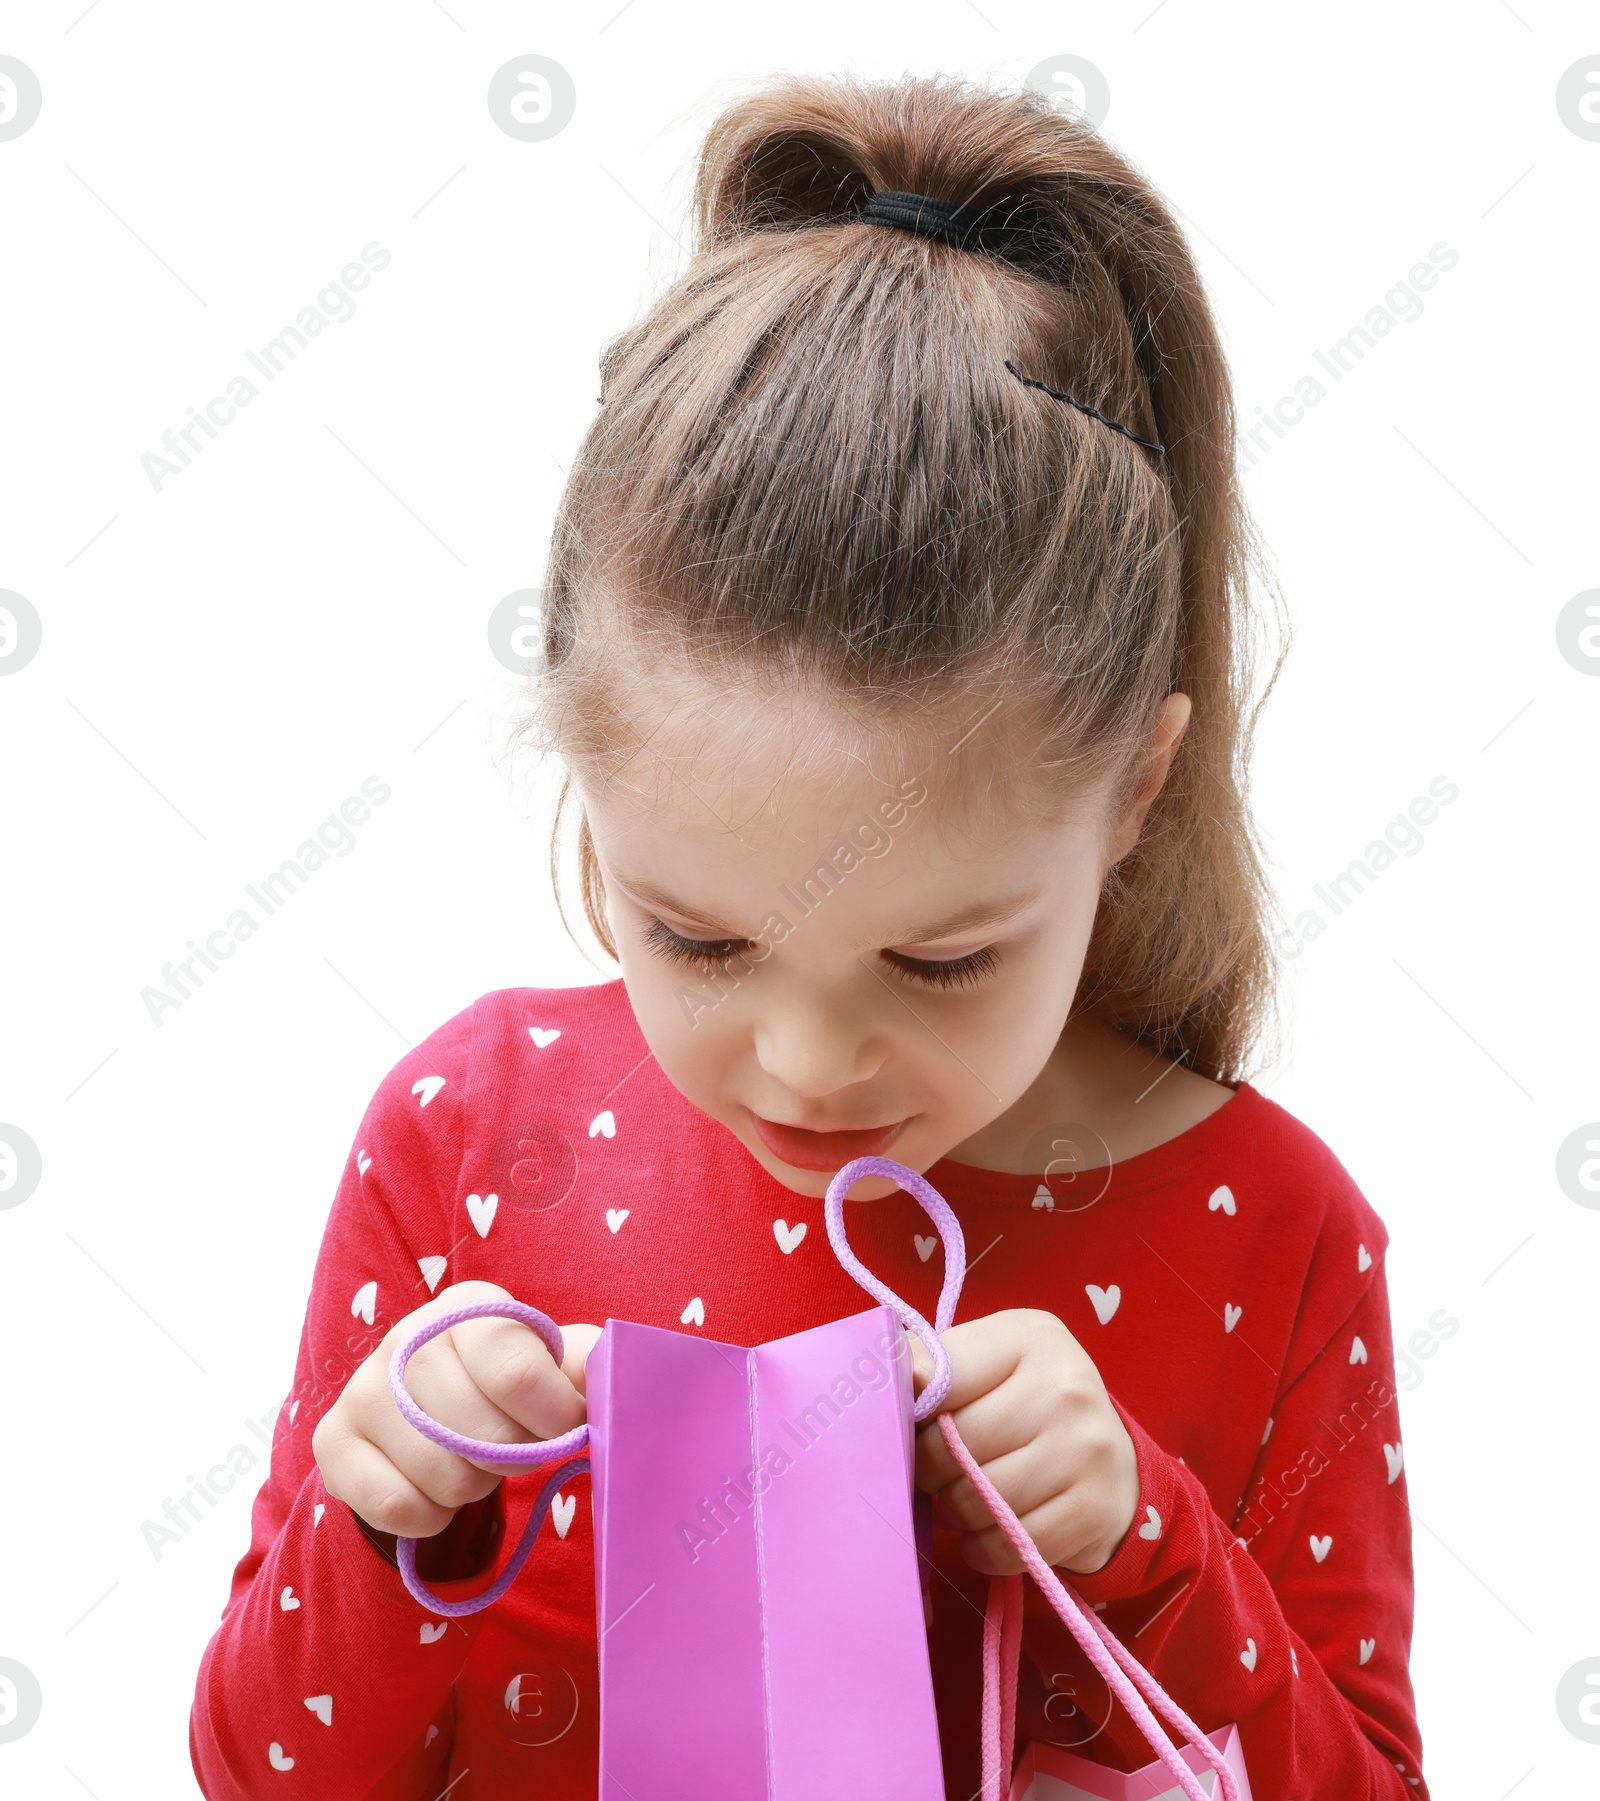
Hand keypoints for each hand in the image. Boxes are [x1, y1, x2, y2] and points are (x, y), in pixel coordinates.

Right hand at [312, 1280, 600, 1537]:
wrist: (434, 1419)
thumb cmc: (507, 1389)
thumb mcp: (556, 1367)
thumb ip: (589, 1368)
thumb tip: (617, 1378)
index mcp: (468, 1307)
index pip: (516, 1372)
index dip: (552, 1417)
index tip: (563, 1426)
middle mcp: (404, 1337)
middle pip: (480, 1432)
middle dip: (512, 1457)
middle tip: (510, 1448)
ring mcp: (360, 1388)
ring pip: (441, 1473)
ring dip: (472, 1486)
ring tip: (471, 1462)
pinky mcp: (331, 1442)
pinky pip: (395, 1507)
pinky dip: (430, 1517)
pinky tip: (434, 1491)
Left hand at [911, 1309, 1138, 1575]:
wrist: (1112, 1463)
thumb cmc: (1028, 1406)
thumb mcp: (988, 1365)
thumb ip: (935, 1365)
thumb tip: (882, 1373)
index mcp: (1030, 1337)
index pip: (939, 1378)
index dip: (911, 1413)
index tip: (910, 1426)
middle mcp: (1067, 1386)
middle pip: (956, 1445)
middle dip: (931, 1470)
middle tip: (937, 1473)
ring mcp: (1088, 1449)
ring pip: (980, 1500)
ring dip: (957, 1512)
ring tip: (967, 1499)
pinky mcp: (1096, 1510)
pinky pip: (1010, 1544)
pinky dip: (985, 1549)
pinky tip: (990, 1530)